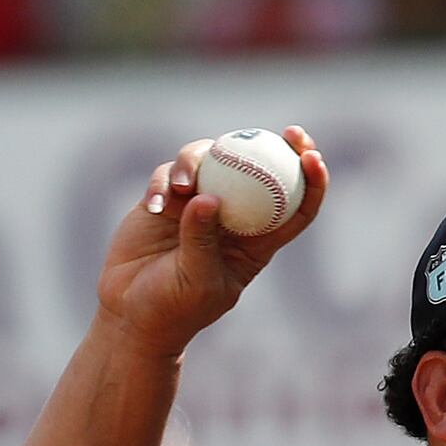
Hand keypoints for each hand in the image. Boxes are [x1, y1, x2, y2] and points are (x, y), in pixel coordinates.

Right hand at [93, 127, 329, 360]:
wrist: (132, 313)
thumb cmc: (174, 308)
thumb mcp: (196, 281)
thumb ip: (202, 241)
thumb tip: (208, 197)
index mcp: (255, 243)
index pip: (294, 208)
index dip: (311, 181)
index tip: (313, 157)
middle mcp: (231, 217)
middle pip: (258, 170)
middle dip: (276, 144)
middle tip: (282, 132)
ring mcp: (196, 204)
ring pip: (209, 160)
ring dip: (196, 162)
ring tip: (182, 187)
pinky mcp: (165, 200)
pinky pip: (168, 175)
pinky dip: (162, 184)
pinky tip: (155, 207)